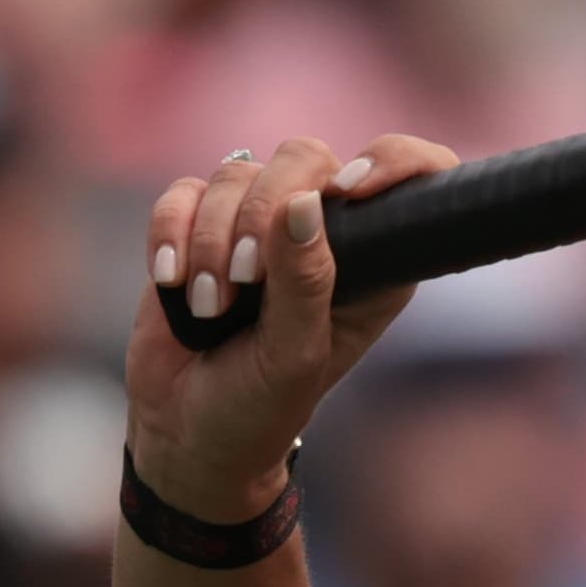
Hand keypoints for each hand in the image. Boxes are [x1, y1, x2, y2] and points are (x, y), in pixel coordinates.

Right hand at [124, 134, 459, 520]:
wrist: (187, 427)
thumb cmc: (261, 404)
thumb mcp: (294, 357)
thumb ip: (304, 283)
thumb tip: (304, 203)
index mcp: (378, 263)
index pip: (415, 179)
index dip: (394, 162)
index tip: (349, 191)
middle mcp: (327, 232)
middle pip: (304, 158)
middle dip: (262, 214)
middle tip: (243, 282)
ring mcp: (262, 224)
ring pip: (237, 174)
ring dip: (211, 241)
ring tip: (209, 308)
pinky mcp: (202, 225)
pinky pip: (185, 192)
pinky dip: (170, 232)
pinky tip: (171, 280)